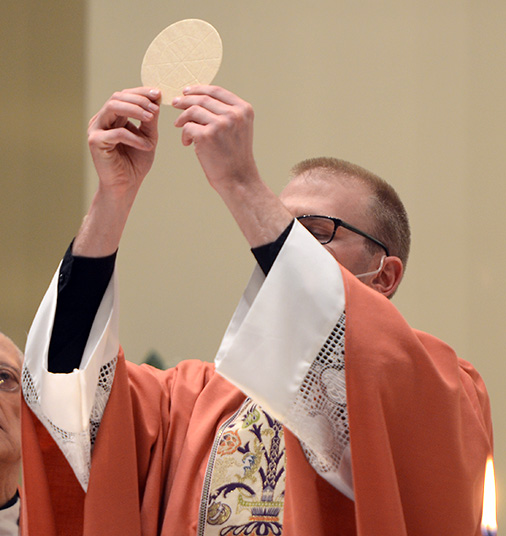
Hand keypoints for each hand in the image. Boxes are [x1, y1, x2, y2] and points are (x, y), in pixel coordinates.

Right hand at [73, 88, 160, 256]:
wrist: (126, 186)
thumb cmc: (135, 163)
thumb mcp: (148, 137)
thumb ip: (150, 120)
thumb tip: (156, 99)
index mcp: (113, 117)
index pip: (125, 95)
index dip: (141, 92)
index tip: (159, 94)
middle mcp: (102, 120)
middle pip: (117, 97)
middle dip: (139, 99)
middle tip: (156, 108)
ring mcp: (96, 130)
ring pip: (112, 107)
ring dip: (135, 110)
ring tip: (151, 118)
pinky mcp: (95, 142)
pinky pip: (116, 133)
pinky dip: (134, 137)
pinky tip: (147, 146)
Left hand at [172, 86, 258, 194]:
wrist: (238, 179)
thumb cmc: (234, 156)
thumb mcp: (238, 129)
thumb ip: (226, 113)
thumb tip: (200, 98)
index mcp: (243, 109)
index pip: (217, 91)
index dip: (199, 89)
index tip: (187, 92)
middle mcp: (234, 114)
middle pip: (202, 99)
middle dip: (185, 100)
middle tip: (175, 103)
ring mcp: (221, 124)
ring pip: (192, 111)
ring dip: (182, 118)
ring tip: (178, 125)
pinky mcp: (207, 136)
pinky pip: (188, 127)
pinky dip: (184, 134)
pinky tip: (187, 143)